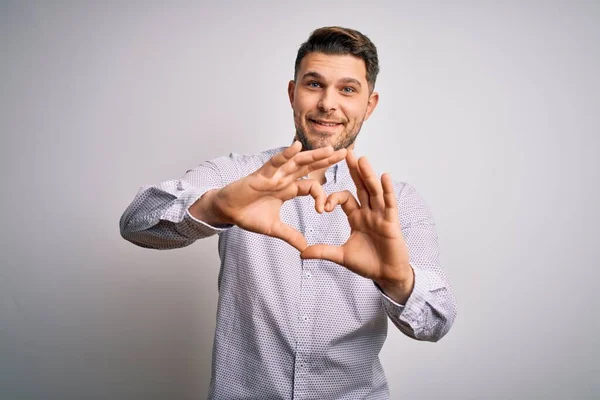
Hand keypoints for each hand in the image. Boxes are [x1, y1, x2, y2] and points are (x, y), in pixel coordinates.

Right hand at [210, 141, 346, 250]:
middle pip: (309, 167)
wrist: (227, 212)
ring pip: (296, 162)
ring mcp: (273, 174)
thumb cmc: (248, 215)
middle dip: (327, 160)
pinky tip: (297, 147)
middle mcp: (283, 178)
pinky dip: (285, 154)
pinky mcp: (261, 174)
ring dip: (313, 155)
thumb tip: (306, 248)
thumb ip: (290, 236)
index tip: (324, 209)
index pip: (311, 187)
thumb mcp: (274, 229)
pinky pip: (275, 162)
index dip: (320, 194)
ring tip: (329, 149)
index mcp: (288, 189)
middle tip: (345, 153)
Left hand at [300, 149, 413, 302]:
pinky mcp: (391, 222)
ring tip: (362, 159)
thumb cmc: (368, 264)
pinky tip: (384, 176)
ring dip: (368, 175)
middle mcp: (369, 212)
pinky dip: (387, 190)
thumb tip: (301, 253)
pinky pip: (389, 203)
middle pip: (361, 187)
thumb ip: (323, 251)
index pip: (344, 199)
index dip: (332, 199)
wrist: (387, 276)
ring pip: (373, 191)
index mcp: (357, 217)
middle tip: (347, 152)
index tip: (323, 207)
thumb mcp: (341, 256)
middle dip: (354, 171)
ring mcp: (381, 216)